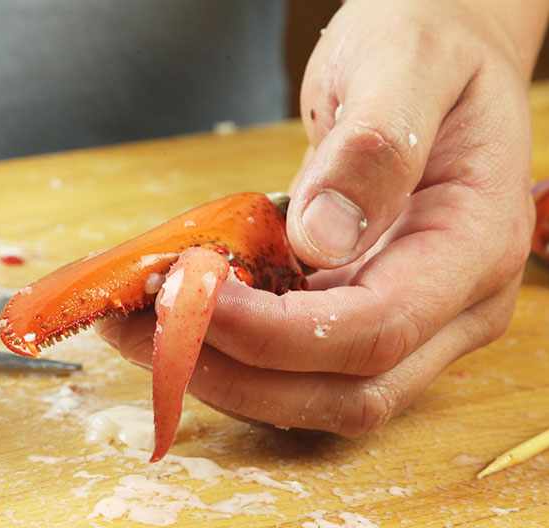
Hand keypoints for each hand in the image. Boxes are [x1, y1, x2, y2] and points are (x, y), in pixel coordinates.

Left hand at [100, 0, 535, 436]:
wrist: (439, 48)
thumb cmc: (428, 43)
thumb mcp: (403, 64)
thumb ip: (372, 150)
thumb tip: (321, 239)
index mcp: (474, 247)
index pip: (377, 331)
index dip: (277, 335)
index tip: (198, 300)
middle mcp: (453, 308)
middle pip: (345, 394)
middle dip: (236, 376)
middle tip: (147, 330)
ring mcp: (408, 326)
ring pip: (312, 399)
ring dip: (219, 377)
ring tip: (137, 328)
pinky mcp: (355, 324)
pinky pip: (291, 369)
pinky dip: (225, 356)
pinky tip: (168, 318)